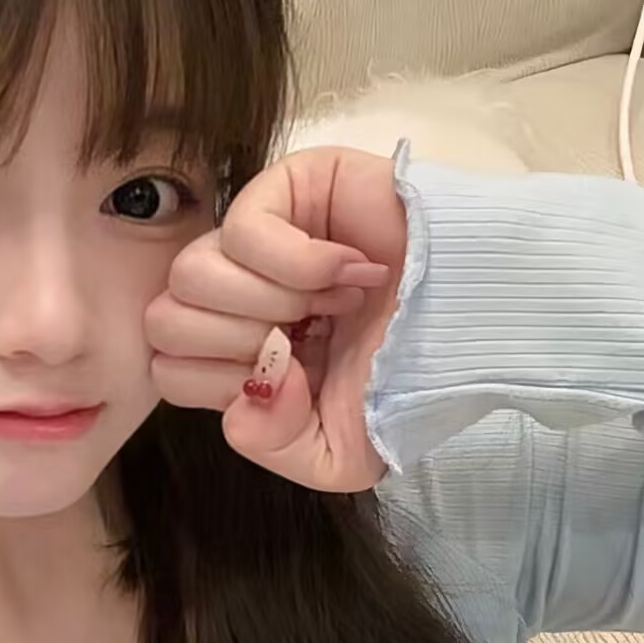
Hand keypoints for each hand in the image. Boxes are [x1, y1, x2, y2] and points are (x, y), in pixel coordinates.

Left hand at [146, 147, 407, 491]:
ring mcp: (255, 239)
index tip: (298, 381)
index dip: (225, 386)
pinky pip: (244, 229)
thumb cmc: (412, 381)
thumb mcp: (341, 454)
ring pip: (192, 274)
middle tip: (312, 339)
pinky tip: (351, 272)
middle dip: (242, 345)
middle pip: (165, 321)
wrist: (478, 323)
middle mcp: (235, 296)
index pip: (169, 370)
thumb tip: (244, 397)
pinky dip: (300, 265)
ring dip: (272, 305)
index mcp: (237, 355)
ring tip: (336, 305)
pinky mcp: (287, 188)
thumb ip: (273, 446)